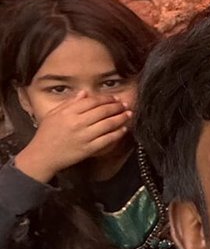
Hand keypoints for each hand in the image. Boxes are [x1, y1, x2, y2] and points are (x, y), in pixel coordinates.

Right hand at [12, 92, 131, 185]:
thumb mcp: (53, 114)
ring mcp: (84, 136)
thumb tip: (84, 93)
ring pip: (108, 124)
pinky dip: (117, 133)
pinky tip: (123, 129)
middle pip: (103, 111)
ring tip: (128, 114)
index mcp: (68, 113)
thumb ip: (69, 103)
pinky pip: (107, 139)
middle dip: (117, 107)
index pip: (92, 101)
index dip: (106, 98)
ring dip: (121, 118)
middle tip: (125, 105)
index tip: (114, 98)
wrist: (43, 155)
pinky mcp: (89, 148)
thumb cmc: (46, 134)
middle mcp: (77, 123)